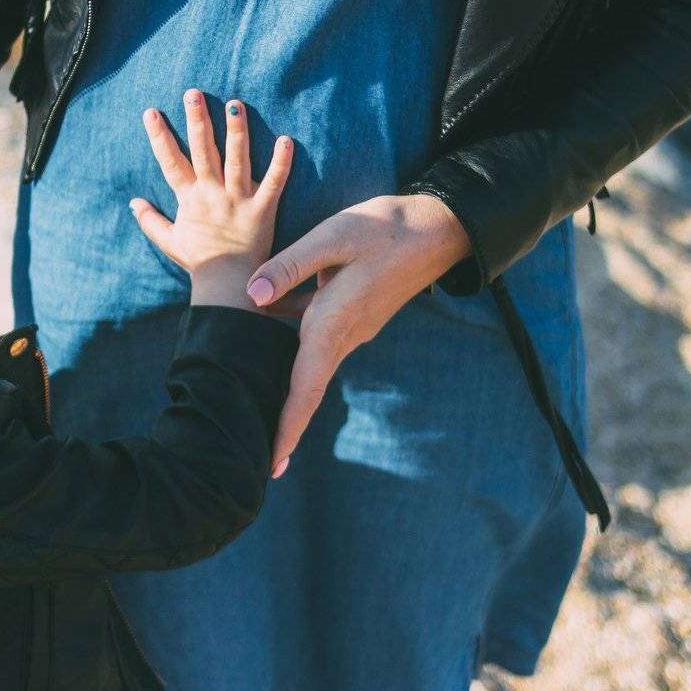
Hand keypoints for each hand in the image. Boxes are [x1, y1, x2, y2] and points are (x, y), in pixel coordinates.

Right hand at [129, 89, 292, 308]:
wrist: (228, 288)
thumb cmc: (200, 263)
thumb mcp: (170, 241)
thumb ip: (150, 220)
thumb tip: (133, 202)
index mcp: (190, 199)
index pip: (171, 162)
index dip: (160, 137)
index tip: (151, 112)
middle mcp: (213, 194)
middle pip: (203, 151)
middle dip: (197, 121)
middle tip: (193, 93)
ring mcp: (238, 201)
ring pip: (237, 160)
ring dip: (236, 131)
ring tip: (235, 104)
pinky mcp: (263, 210)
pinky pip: (275, 183)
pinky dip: (282, 163)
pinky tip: (286, 140)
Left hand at [243, 193, 470, 473]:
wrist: (438, 228)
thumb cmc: (386, 228)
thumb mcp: (334, 236)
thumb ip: (291, 265)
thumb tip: (252, 295)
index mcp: (334, 322)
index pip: (305, 387)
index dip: (288, 427)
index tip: (273, 463)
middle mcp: (345, 335)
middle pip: (307, 390)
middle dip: (285, 425)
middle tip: (261, 461)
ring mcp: (353, 328)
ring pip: (311, 366)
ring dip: (290, 393)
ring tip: (259, 412)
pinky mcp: (356, 315)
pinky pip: (318, 340)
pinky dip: (295, 352)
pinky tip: (267, 328)